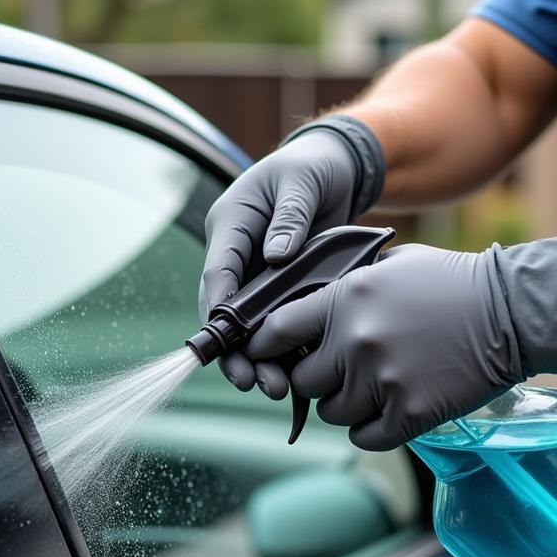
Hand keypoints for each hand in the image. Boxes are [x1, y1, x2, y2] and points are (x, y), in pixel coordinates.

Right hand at [200, 119, 382, 395]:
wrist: (339, 169)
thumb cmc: (312, 167)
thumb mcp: (302, 181)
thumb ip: (290, 216)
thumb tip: (276, 256)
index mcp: (230, 226)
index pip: (217, 273)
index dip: (220, 309)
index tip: (227, 340)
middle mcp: (237, 256)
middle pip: (226, 312)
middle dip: (235, 351)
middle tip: (249, 381)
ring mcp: (258, 276)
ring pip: (249, 327)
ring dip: (258, 360)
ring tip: (275, 390)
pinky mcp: (281, 289)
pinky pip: (276, 325)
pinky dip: (283, 352)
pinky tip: (295, 378)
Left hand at [245, 234, 556, 450]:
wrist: (514, 312)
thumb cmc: (452, 282)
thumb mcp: (391, 265)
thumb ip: (344, 287)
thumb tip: (304, 307)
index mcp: (345, 300)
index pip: (276, 332)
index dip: (267, 348)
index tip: (269, 356)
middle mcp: (356, 342)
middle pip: (303, 383)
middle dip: (319, 380)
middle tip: (345, 371)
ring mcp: (383, 381)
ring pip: (332, 413)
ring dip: (348, 405)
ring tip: (378, 385)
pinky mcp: (410, 413)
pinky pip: (363, 436)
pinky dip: (372, 428)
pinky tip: (391, 408)